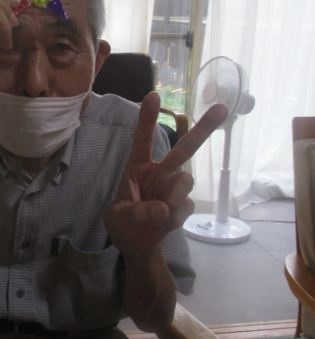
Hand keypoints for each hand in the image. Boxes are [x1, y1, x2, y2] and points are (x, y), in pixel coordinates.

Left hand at [103, 92, 227, 259]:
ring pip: (185, 182)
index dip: (147, 119)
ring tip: (158, 213)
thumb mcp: (118, 217)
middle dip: (203, 129)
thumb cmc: (122, 222)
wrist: (136, 243)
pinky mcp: (184, 205)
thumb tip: (164, 209)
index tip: (152, 95)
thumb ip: (137, 212)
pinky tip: (162, 224)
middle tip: (221, 108)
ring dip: (173, 197)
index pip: (143, 140)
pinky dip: (174, 218)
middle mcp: (160, 172)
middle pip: (184, 148)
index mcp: (138, 167)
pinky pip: (186, 207)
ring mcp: (174, 188)